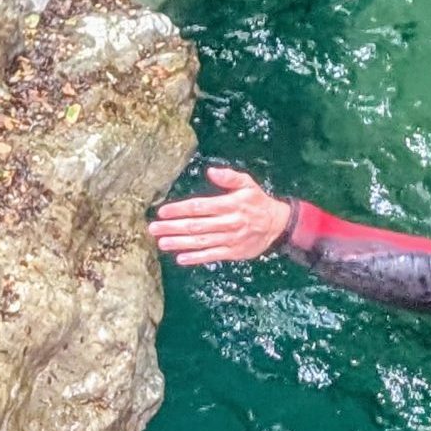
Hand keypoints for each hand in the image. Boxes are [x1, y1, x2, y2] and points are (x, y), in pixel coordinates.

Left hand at [148, 167, 291, 265]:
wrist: (278, 225)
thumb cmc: (258, 201)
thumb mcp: (248, 184)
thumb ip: (230, 177)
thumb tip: (211, 172)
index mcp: (230, 205)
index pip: (200, 207)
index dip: (180, 209)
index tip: (162, 212)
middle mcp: (229, 223)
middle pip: (197, 225)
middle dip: (173, 227)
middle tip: (153, 228)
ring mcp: (231, 239)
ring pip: (201, 242)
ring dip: (180, 243)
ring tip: (161, 243)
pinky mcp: (233, 252)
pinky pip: (212, 255)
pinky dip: (196, 257)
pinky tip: (181, 258)